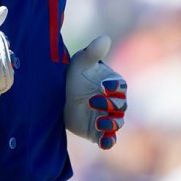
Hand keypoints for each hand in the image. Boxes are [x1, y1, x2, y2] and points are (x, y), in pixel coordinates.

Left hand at [65, 35, 126, 149]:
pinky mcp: (98, 132)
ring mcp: (107, 117)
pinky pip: (108, 139)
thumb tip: (104, 38)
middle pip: (120, 106)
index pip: (121, 87)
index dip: (114, 88)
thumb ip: (93, 52)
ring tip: (99, 123)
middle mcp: (114, 102)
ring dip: (111, 124)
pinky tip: (104, 143)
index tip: (104, 86)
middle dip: (109, 105)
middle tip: (92, 101)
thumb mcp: (81, 62)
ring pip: (117, 123)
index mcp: (114, 84)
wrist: (60, 95)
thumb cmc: (74, 74)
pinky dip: (109, 142)